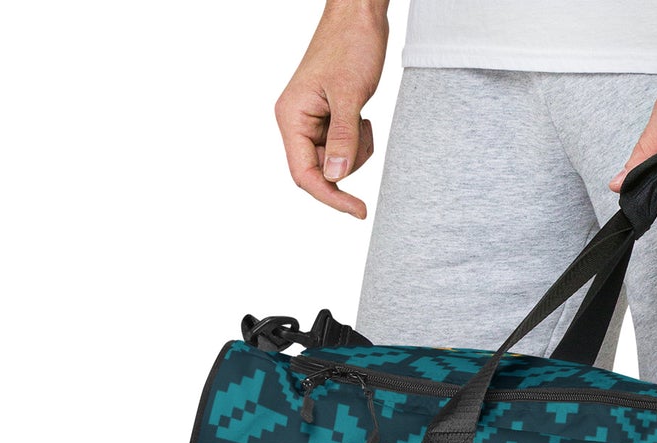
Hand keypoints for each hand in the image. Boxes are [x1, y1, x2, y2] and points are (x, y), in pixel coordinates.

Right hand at [274, 0, 389, 217]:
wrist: (360, 16)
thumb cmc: (350, 44)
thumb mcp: (350, 95)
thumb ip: (343, 138)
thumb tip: (336, 176)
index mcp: (291, 116)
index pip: (304, 173)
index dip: (330, 196)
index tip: (358, 210)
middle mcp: (297, 121)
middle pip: (322, 171)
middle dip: (349, 163)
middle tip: (364, 132)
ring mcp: (313, 121)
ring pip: (336, 162)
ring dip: (356, 151)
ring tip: (363, 120)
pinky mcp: (329, 118)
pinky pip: (344, 147)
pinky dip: (358, 141)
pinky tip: (362, 117)